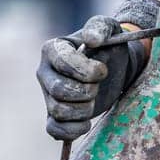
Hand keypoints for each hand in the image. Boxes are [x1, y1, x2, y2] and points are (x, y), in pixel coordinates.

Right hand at [37, 15, 149, 140]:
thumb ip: (100, 28)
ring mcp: (47, 95)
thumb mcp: (109, 28)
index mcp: (52, 49)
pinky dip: (72, 131)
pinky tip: (87, 123)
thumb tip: (92, 40)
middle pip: (59, 91)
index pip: (62, 63)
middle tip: (98, 86)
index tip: (103, 70)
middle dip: (86, 92)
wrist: (114, 68)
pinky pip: (54, 130)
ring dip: (84, 110)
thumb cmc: (108, 46)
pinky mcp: (55, 115)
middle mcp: (44, 72)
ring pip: (58, 111)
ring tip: (94, 100)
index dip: (86, 70)